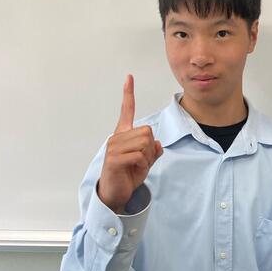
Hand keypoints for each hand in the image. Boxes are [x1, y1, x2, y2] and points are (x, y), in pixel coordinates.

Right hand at [98, 75, 162, 212]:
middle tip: (141, 161)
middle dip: (151, 148)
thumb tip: (158, 143)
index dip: (128, 94)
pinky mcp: (114, 159)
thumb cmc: (128, 175)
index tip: (129, 77)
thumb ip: (153, 151)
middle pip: (148, 131)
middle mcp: (116, 137)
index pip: (126, 110)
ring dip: (147, 157)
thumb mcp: (145, 161)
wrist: (116, 193)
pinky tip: (133, 170)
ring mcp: (113, 147)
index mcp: (123, 134)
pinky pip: (139, 156)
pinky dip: (142, 165)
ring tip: (136, 166)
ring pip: (145, 143)